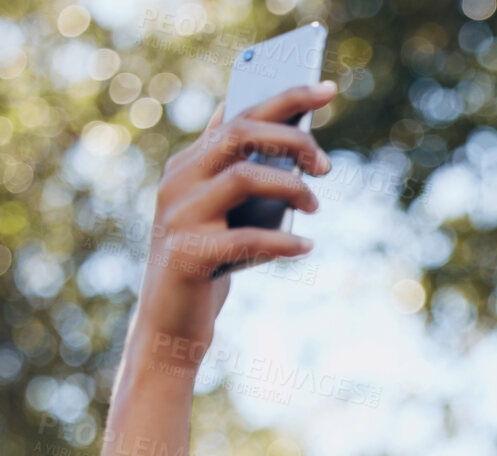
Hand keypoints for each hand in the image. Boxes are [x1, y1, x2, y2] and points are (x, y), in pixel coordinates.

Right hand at [134, 81, 335, 353]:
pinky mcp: (186, 255)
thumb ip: (245, 179)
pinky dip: (283, 242)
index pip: (238, 113)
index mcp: (188, 165)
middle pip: (241, 133)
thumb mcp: (226, 215)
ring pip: (244, 176)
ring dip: (292, 188)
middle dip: (293, 138)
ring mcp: (178, 216)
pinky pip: (246, 238)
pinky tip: (306, 247)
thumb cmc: (208, 267)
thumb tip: (296, 147)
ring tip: (317, 207)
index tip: (327, 88)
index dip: (285, 96)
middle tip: (327, 166)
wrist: (168, 326)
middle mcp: (177, 181)